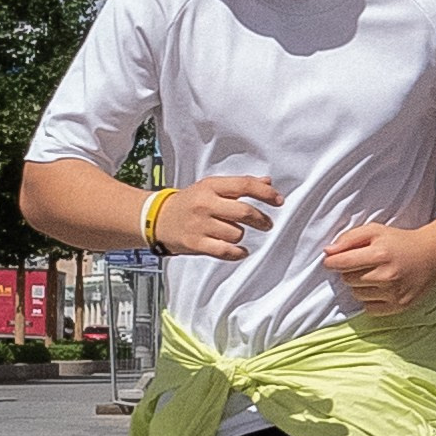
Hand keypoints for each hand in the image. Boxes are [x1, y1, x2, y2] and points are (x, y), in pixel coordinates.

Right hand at [152, 173, 278, 258]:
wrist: (157, 218)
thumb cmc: (189, 202)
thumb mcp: (211, 187)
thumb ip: (239, 185)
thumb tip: (267, 182)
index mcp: (211, 186)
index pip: (244, 185)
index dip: (265, 193)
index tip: (279, 201)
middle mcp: (205, 204)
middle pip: (244, 212)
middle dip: (261, 219)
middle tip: (267, 224)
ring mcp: (200, 225)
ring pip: (236, 233)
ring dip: (241, 235)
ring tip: (234, 233)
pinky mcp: (196, 243)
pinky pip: (226, 251)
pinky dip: (238, 252)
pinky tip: (241, 251)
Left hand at [322, 219, 435, 313]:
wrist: (432, 255)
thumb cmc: (401, 242)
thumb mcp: (375, 231)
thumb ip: (349, 238)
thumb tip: (328, 251)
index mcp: (380, 254)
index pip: (342, 263)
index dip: (332, 261)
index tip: (332, 260)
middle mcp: (386, 275)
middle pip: (347, 280)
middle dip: (349, 271)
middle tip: (363, 264)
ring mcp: (393, 293)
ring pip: (356, 294)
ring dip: (360, 286)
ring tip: (373, 275)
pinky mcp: (398, 306)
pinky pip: (369, 308)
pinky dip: (370, 299)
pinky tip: (380, 288)